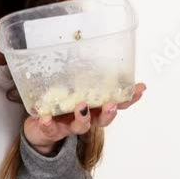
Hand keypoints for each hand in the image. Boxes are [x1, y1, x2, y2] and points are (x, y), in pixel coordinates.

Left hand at [23, 83, 146, 155]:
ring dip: (83, 117)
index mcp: (94, 107)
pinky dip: (48, 124)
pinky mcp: (51, 130)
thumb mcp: (74, 85)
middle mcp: (86, 118)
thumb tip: (94, 48)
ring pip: (81, 126)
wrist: (39, 126)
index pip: (116, 104)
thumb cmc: (60, 103)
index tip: (140, 89)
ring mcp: (69, 125)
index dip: (128, 98)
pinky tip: (45, 118)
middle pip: (102, 119)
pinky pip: (50, 129)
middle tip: (111, 104)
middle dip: (109, 112)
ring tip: (81, 107)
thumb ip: (83, 73)